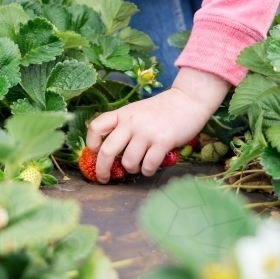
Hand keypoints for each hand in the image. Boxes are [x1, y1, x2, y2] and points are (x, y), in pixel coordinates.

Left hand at [86, 68, 230, 182]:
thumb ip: (124, 125)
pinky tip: (150, 167)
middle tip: (104, 178)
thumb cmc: (162, 109)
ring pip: (128, 162)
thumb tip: (110, 151)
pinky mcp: (163, 141)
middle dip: (102, 170)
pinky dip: (147, 171)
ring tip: (138, 166)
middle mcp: (131, 122)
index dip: (91, 143)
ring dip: (132, 169)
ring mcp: (146, 132)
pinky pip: (148, 165)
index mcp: (122, 113)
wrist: (188, 100)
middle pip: (106, 151)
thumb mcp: (137, 110)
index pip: (96, 127)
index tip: (95, 153)